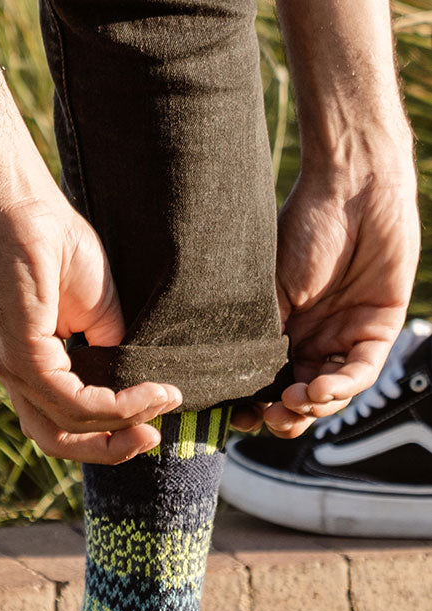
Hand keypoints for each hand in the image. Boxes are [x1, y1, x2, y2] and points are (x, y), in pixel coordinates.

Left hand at [0, 194, 181, 463]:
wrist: (24, 203)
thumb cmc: (57, 243)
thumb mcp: (98, 308)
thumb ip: (111, 348)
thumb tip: (133, 379)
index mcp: (30, 369)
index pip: (62, 423)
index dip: (108, 433)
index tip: (152, 421)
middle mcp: (16, 376)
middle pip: (57, 440)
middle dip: (108, 449)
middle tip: (151, 439)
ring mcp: (14, 368)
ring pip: (65, 425)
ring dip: (118, 426)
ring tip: (158, 411)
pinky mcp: (21, 354)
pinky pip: (71, 398)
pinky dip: (114, 403)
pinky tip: (146, 391)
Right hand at [233, 169, 419, 438]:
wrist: (352, 188)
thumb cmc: (304, 228)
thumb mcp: (270, 291)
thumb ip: (260, 335)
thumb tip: (234, 382)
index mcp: (284, 333)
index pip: (270, 384)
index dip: (256, 407)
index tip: (238, 419)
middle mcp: (315, 341)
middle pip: (301, 399)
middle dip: (285, 417)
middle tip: (269, 417)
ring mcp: (347, 337)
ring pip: (331, 394)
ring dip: (312, 406)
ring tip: (294, 400)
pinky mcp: (379, 329)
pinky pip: (361, 372)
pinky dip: (340, 386)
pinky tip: (319, 388)